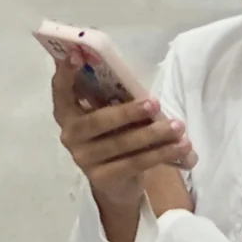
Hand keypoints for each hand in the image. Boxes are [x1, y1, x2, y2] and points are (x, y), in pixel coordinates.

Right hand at [51, 53, 191, 213]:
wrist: (115, 185)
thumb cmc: (113, 138)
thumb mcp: (109, 117)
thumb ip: (112, 100)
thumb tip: (137, 84)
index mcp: (67, 113)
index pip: (60, 91)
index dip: (65, 74)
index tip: (77, 55)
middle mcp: (69, 135)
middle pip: (98, 121)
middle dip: (128, 112)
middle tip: (154, 102)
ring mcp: (83, 158)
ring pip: (121, 143)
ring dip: (153, 134)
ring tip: (177, 126)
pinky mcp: (102, 178)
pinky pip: (135, 163)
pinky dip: (161, 154)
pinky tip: (181, 147)